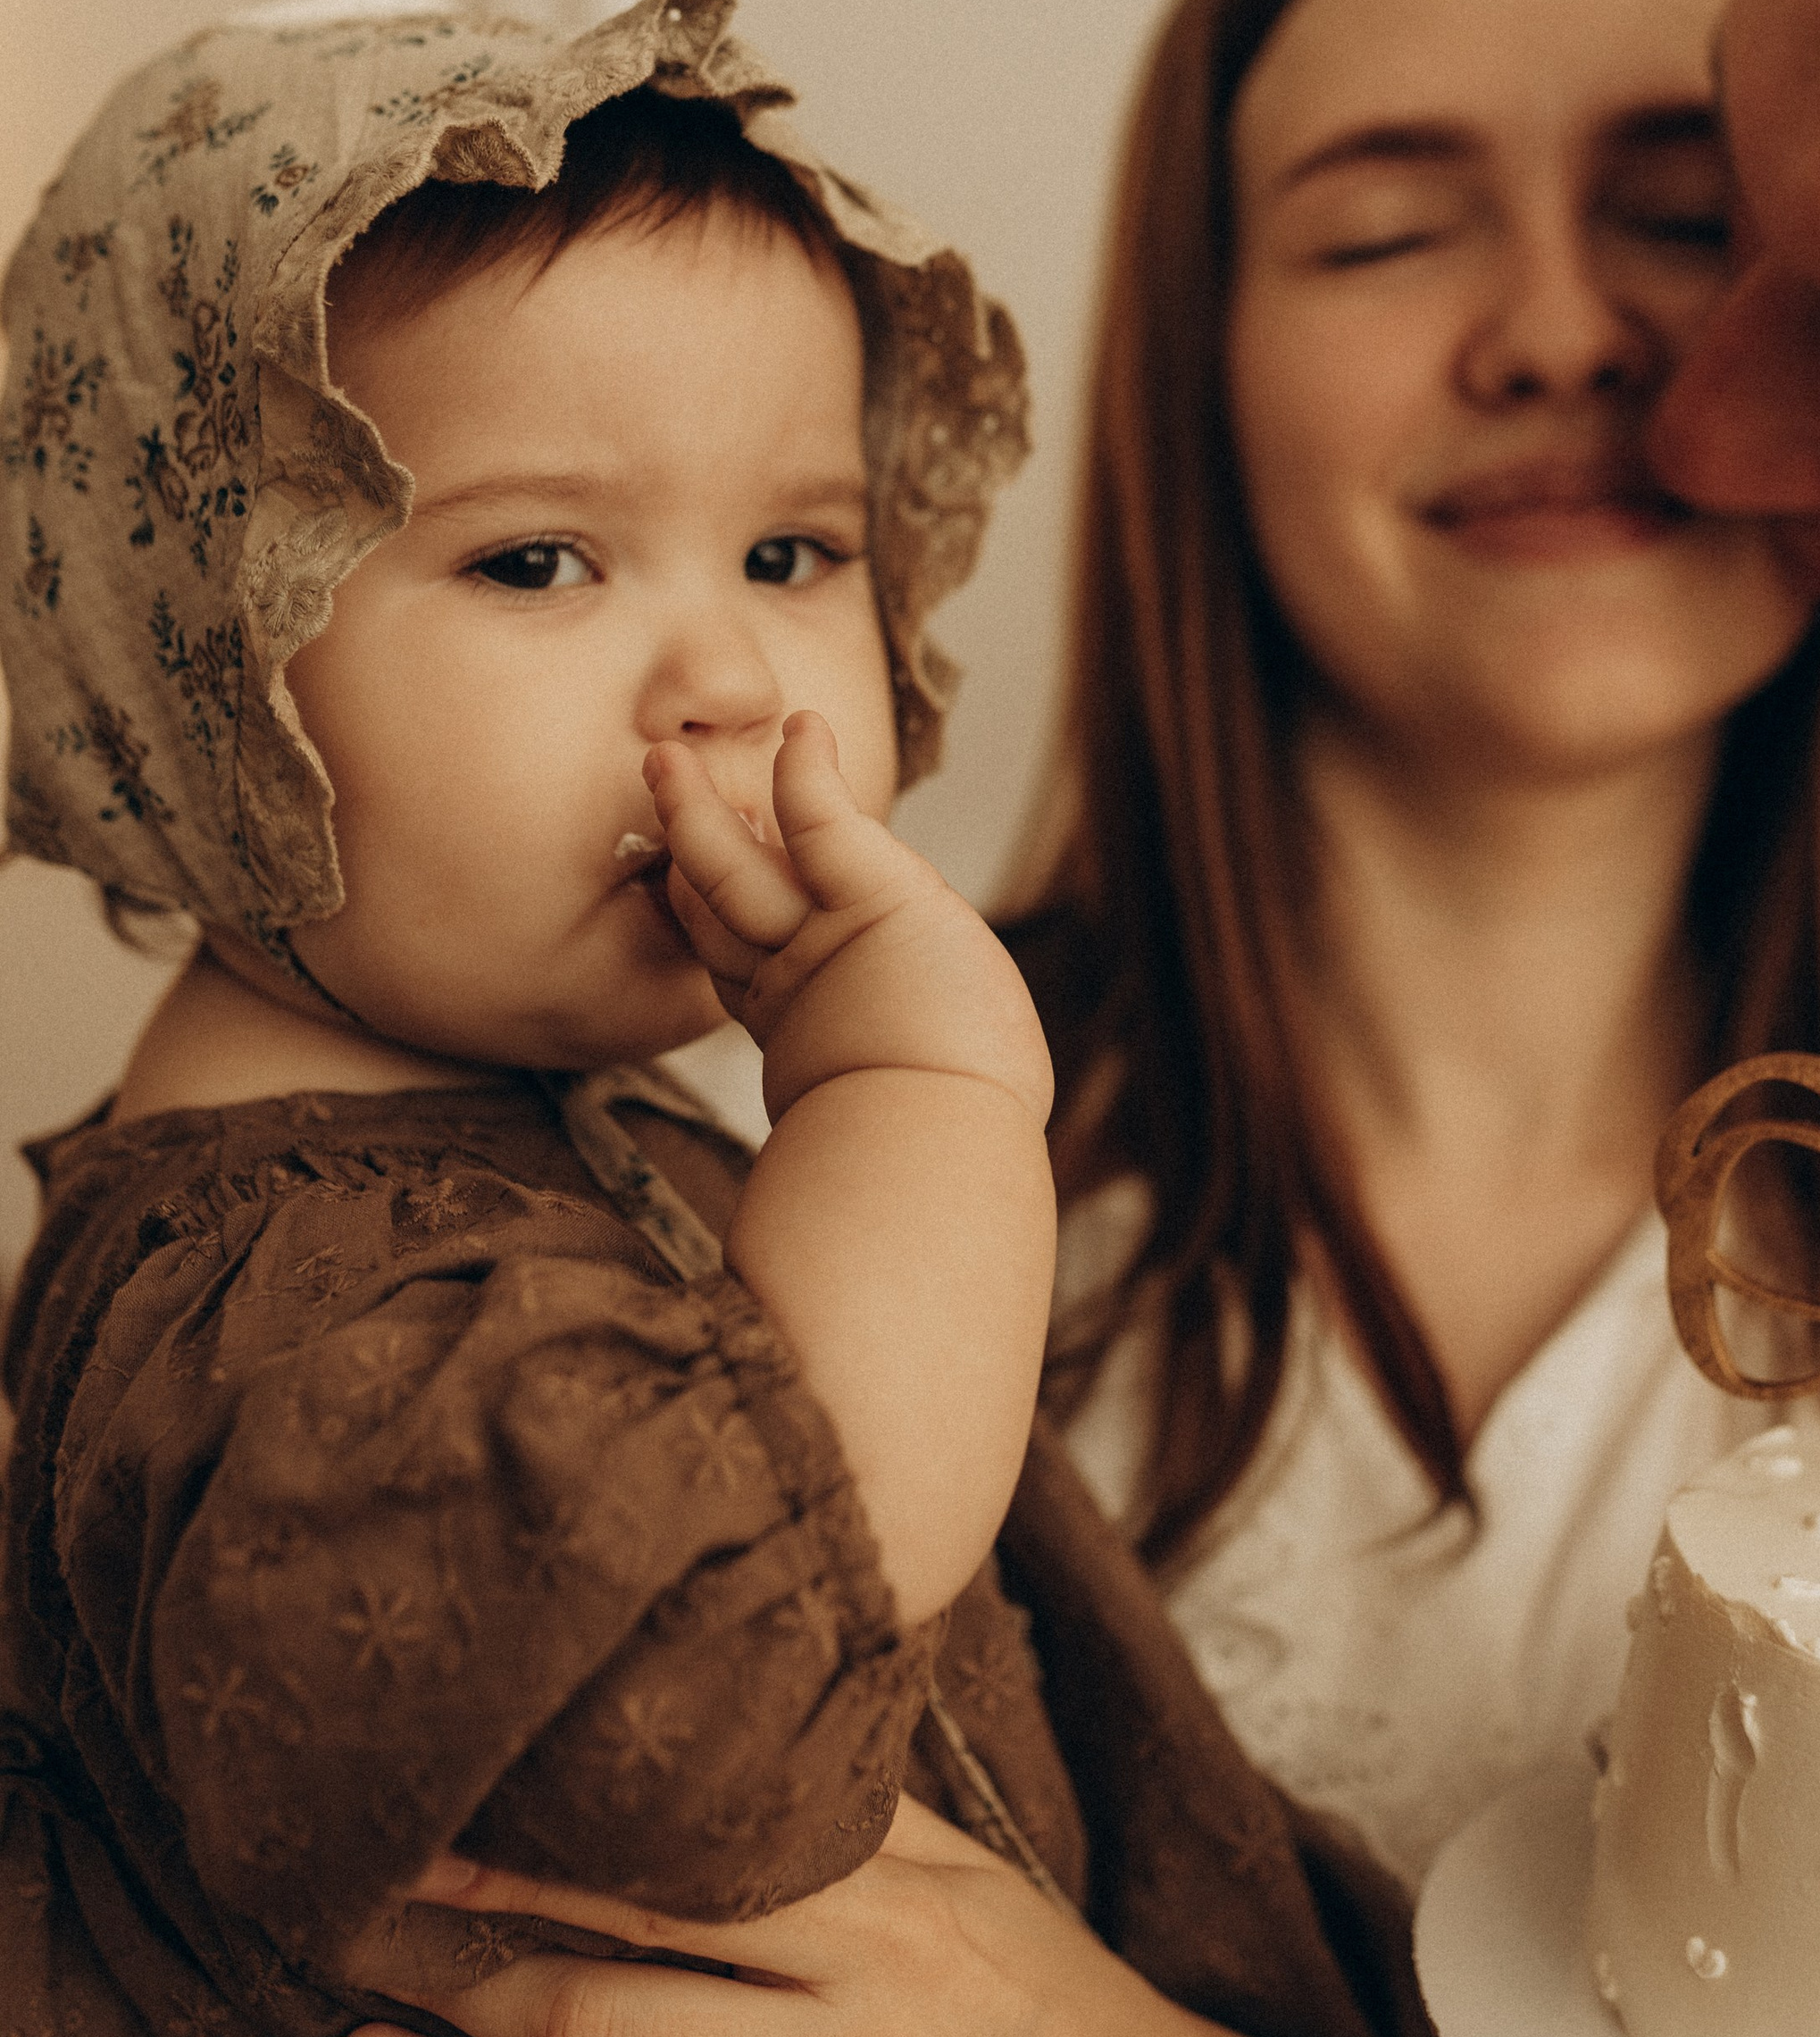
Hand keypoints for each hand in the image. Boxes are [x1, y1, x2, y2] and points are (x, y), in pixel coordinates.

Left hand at [321, 1798, 1235, 2036]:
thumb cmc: (1045, 2000)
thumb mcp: (968, 1876)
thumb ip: (837, 1815)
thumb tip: (689, 1727)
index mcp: (892, 1931)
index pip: (656, 1885)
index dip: (512, 1870)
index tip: (413, 1851)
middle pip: (592, 2027)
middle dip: (447, 1990)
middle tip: (354, 1957)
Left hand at [648, 720, 1053, 1624]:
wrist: (949, 1166)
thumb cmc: (887, 1194)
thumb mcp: (805, 1195)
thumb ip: (756, 1215)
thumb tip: (678, 1303)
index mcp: (809, 1028)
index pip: (740, 948)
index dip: (701, 900)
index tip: (658, 871)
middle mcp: (829, 975)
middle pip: (739, 892)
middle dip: (696, 832)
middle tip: (653, 773)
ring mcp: (852, 935)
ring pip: (756, 857)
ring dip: (715, 800)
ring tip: (668, 752)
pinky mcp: (885, 898)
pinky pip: (834, 825)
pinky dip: (814, 778)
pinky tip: (801, 734)